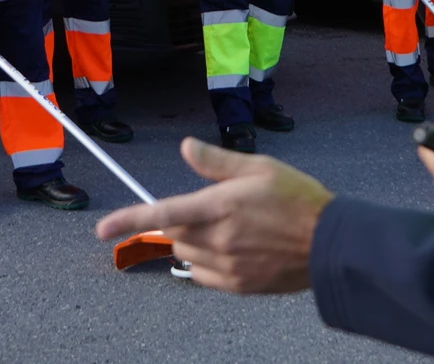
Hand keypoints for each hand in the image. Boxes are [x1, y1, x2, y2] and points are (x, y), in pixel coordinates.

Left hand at [94, 137, 332, 293]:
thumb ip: (217, 162)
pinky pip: (203, 275)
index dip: (130, 220)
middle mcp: (219, 240)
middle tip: (208, 209)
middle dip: (178, 221)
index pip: (165, 213)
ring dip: (192, 240)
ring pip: (187, 255)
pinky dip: (205, 262)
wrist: (331, 243)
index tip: (102, 228)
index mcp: (221, 206)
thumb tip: (185, 147)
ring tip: (228, 228)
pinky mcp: (238, 286)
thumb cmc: (298, 199)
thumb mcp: (260, 168)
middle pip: (174, 234)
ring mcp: (228, 267)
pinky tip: (231, 249)